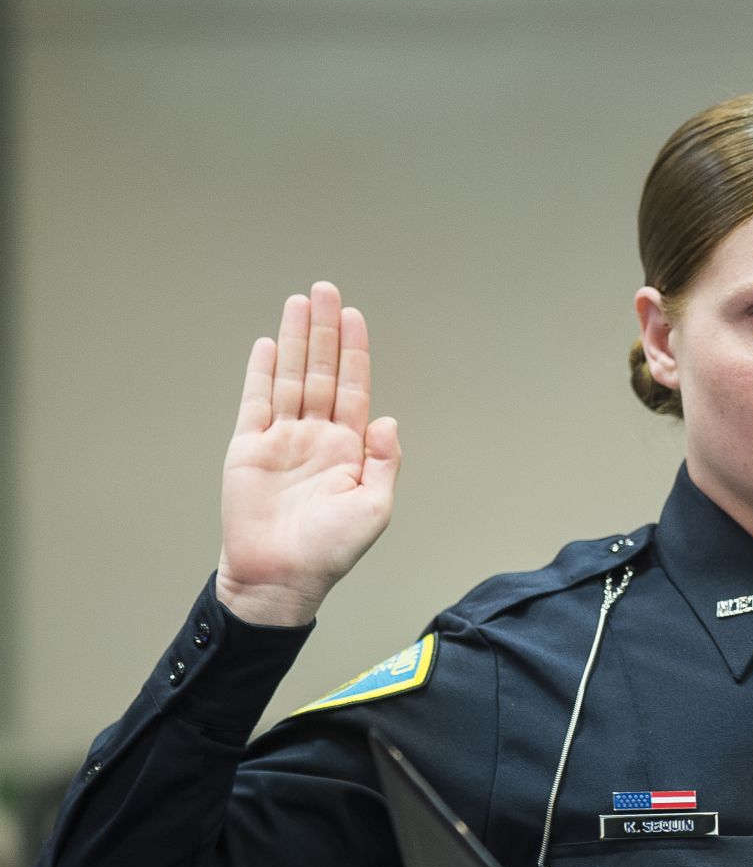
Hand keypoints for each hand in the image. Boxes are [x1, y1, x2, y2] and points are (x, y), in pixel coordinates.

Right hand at [215, 282, 401, 625]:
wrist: (280, 576)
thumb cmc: (330, 550)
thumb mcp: (374, 508)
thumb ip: (385, 463)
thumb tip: (388, 420)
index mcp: (349, 449)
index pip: (354, 389)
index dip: (356, 353)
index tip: (355, 317)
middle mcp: (316, 437)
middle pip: (322, 372)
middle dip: (325, 331)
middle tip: (326, 290)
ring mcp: (282, 439)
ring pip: (291, 377)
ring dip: (297, 340)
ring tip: (300, 302)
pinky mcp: (249, 447)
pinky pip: (256, 401)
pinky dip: (262, 372)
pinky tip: (269, 344)